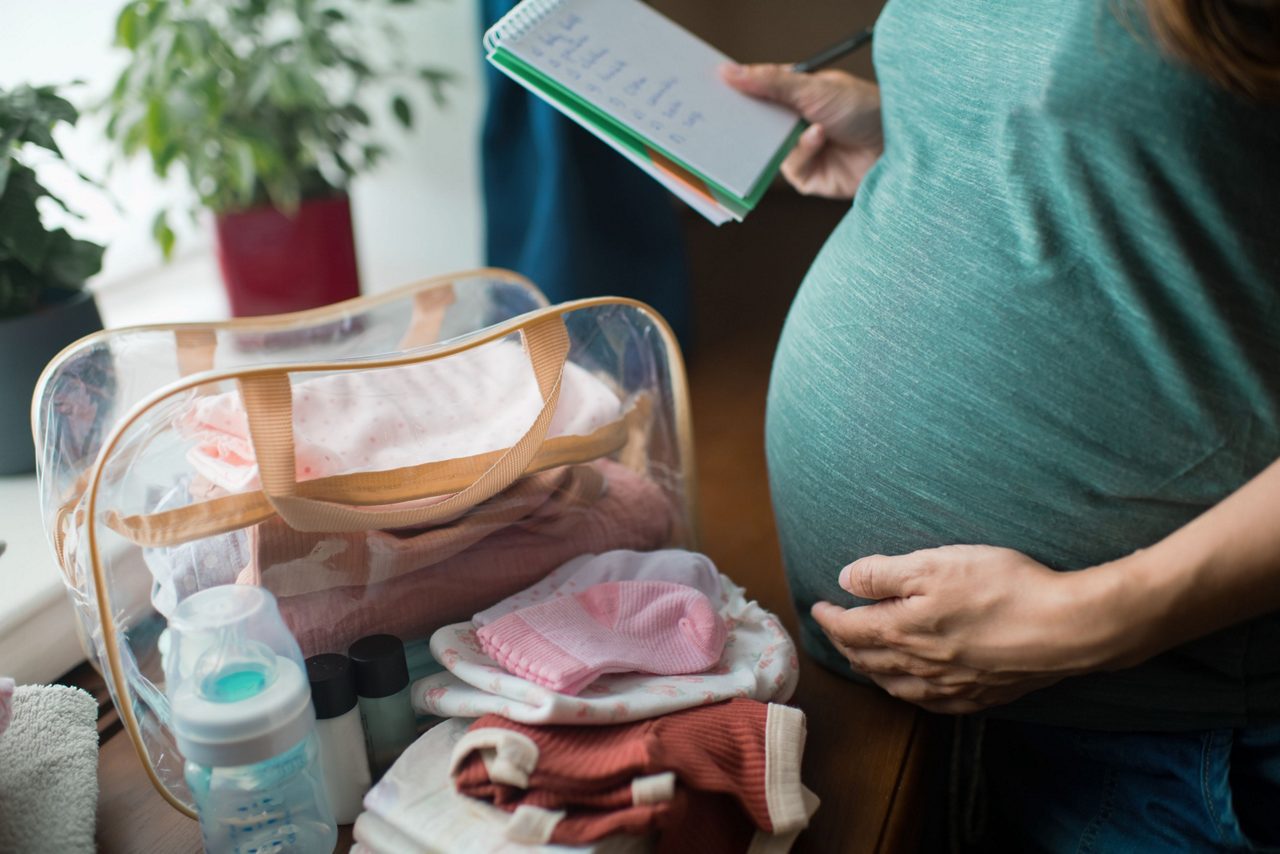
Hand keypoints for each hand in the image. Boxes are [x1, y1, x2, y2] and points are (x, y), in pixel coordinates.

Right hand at [720, 63, 882, 198]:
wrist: (898, 145)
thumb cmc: (864, 108)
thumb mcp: (812, 88)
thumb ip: (769, 82)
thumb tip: (727, 71)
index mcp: (794, 94)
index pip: (756, 93)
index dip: (735, 93)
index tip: (711, 90)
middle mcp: (795, 123)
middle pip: (756, 126)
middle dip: (745, 123)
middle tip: (725, 119)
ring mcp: (801, 151)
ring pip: (768, 152)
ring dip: (781, 140)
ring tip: (801, 125)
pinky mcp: (810, 178)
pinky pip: (790, 170)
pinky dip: (802, 154)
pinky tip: (820, 140)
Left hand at [810, 545, 1135, 713]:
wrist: (1066, 629)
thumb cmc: (1002, 587)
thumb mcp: (935, 564)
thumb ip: (885, 573)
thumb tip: (845, 580)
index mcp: (903, 631)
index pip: (851, 629)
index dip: (830, 618)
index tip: (818, 607)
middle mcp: (920, 666)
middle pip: (868, 660)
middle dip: (844, 644)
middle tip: (834, 630)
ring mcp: (950, 687)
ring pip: (895, 685)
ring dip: (871, 670)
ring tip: (863, 658)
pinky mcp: (980, 696)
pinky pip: (929, 702)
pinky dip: (908, 692)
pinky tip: (912, 687)